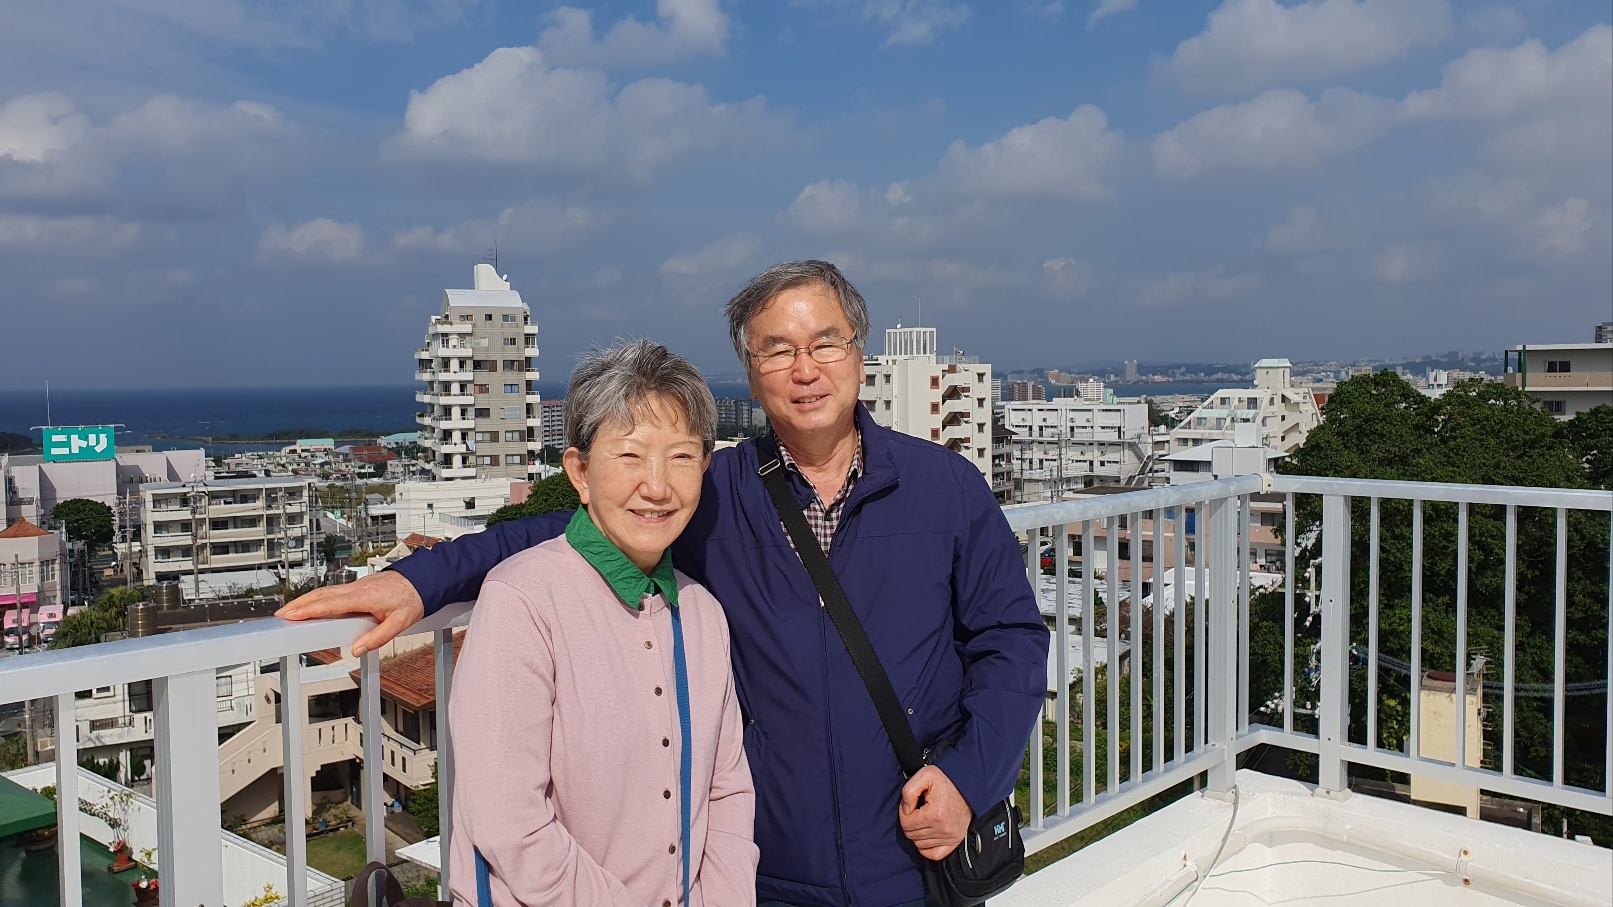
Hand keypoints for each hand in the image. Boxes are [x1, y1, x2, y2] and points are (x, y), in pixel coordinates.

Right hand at [275, 570, 424, 657]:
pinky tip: (313, 605)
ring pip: (326, 592)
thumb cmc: (413, 599)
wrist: (425, 580)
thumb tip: (356, 649)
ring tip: (290, 611)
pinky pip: (334, 592)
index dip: (308, 609)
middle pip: (321, 595)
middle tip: (280, 615)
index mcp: (365, 596)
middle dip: (299, 604)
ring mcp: (357, 586)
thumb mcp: (399, 623)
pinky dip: (319, 598)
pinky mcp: (359, 587)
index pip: (330, 603)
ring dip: (306, 600)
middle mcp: (357, 588)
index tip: (290, 615)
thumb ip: (377, 638)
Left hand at [899, 765, 971, 859]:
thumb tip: (905, 810)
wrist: (968, 786)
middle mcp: (943, 829)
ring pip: (920, 844)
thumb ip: (909, 791)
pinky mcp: (955, 841)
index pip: (906, 823)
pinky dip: (926, 848)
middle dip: (909, 822)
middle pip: (911, 835)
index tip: (910, 804)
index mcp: (934, 814)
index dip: (904, 812)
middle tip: (916, 811)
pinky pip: (934, 854)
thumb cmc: (946, 780)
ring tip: (922, 819)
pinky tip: (926, 836)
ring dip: (917, 833)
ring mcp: (950, 837)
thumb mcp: (925, 775)